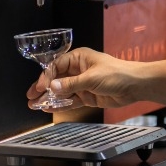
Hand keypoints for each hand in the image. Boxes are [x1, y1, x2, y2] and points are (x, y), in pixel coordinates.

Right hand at [26, 47, 142, 110]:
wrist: (135, 86)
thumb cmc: (117, 73)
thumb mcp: (91, 78)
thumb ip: (71, 84)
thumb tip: (53, 87)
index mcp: (78, 58)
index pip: (56, 66)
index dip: (46, 76)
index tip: (39, 87)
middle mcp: (78, 70)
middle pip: (56, 79)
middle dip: (43, 88)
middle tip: (30, 96)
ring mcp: (82, 83)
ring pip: (62, 91)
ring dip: (50, 98)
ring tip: (35, 104)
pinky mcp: (87, 96)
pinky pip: (70, 100)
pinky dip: (61, 104)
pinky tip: (50, 107)